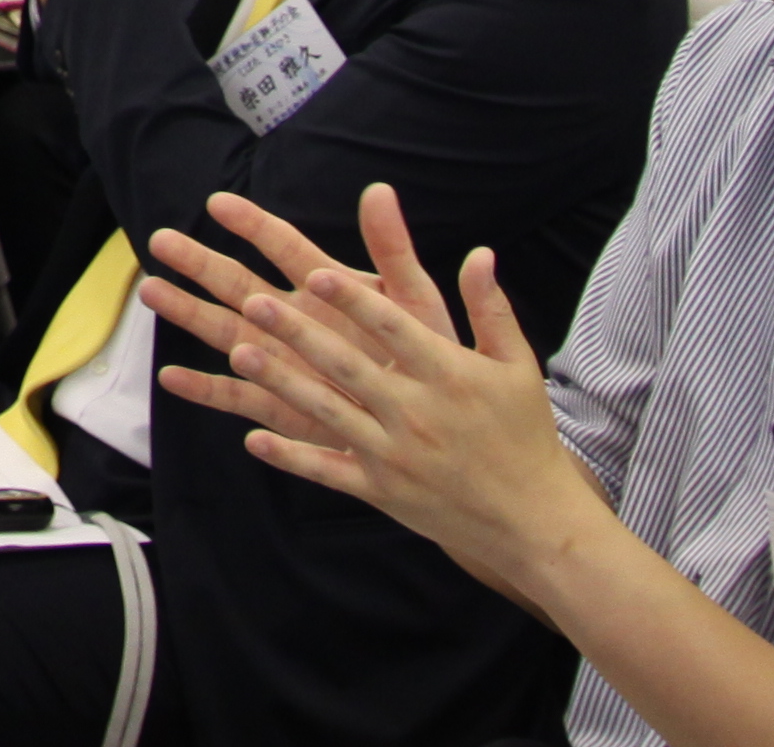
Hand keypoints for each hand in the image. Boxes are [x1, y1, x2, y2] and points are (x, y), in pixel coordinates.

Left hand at [148, 184, 601, 598]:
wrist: (534, 520)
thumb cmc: (524, 434)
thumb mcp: (517, 366)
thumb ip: (490, 308)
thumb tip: (481, 252)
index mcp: (449, 375)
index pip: (392, 327)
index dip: (353, 300)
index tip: (314, 272)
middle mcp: (417, 412)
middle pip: (348, 365)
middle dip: (299, 333)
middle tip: (254, 302)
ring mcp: (396, 455)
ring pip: (328, 413)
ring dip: (281, 383)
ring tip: (239, 352)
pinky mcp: (383, 491)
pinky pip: (329, 472)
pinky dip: (291, 457)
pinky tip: (252, 438)